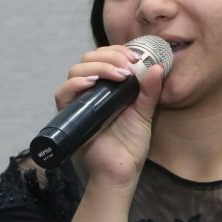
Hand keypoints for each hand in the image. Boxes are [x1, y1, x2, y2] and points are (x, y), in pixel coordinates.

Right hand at [55, 45, 163, 187]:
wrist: (122, 170)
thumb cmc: (131, 144)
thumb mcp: (144, 112)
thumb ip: (150, 90)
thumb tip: (158, 67)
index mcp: (107, 86)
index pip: (104, 57)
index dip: (118, 51)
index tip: (136, 57)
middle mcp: (90, 91)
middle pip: (88, 59)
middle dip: (110, 56)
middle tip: (129, 66)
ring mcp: (78, 102)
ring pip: (76, 70)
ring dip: (98, 66)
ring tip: (118, 75)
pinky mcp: (69, 116)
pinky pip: (63, 94)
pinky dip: (75, 84)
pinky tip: (92, 82)